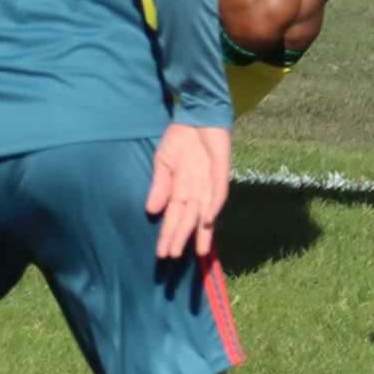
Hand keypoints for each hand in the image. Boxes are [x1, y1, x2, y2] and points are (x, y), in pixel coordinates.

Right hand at [144, 122, 233, 261]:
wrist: (197, 115)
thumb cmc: (180, 139)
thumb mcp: (163, 162)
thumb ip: (159, 186)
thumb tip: (151, 211)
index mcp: (180, 190)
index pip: (173, 217)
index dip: (168, 234)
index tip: (162, 253)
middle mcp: (196, 191)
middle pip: (188, 220)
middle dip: (181, 238)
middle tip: (174, 257)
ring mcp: (209, 184)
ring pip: (205, 213)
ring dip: (202, 231)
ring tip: (199, 251)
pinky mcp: (221, 173)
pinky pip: (219, 193)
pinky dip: (214, 206)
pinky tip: (209, 219)